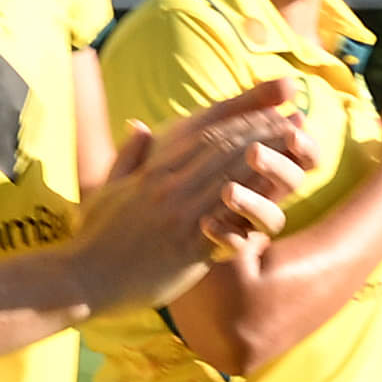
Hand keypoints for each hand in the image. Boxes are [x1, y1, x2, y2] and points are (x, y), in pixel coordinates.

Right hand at [62, 89, 299, 305]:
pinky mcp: (188, 247)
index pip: (204, 128)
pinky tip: (283, 194)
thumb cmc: (94, 238)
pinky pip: (229, 219)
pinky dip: (256, 204)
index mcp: (153, 170)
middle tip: (298, 116)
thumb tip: (139, 126)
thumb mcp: (106, 188)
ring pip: (231, 174)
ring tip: (300, 143)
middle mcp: (168, 185)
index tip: (272, 101)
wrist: (81, 280)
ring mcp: (179, 215)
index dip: (242, 111)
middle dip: (264, 127)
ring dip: (269, 156)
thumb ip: (129, 157)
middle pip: (224, 145)